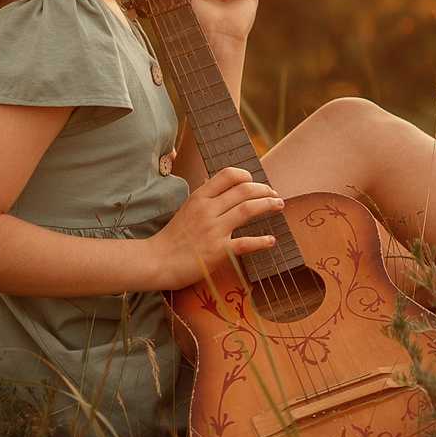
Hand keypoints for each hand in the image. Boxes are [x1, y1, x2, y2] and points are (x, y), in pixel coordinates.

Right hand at [148, 165, 284, 288]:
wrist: (156, 262)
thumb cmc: (172, 237)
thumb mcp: (185, 209)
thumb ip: (202, 196)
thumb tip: (211, 182)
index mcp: (200, 197)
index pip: (228, 175)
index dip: (247, 176)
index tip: (255, 183)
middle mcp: (208, 209)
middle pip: (244, 190)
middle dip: (265, 190)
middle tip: (275, 194)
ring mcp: (213, 230)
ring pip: (248, 209)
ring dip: (268, 205)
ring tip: (279, 206)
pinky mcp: (218, 251)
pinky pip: (246, 243)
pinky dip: (261, 241)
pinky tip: (271, 241)